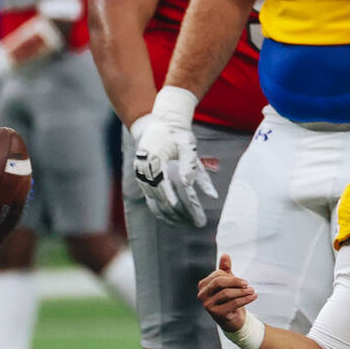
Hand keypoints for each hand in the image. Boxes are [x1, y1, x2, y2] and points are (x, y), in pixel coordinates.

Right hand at [132, 88, 217, 226]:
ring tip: (186, 223)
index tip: (193, 216)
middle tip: (197, 222)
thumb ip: (193, 168)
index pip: (167, 188)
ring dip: (170, 214)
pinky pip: (149, 199)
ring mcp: (141, 175)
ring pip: (155, 202)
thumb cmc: (176, 135)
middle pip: (162, 199)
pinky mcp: (142, 179)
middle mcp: (144, 170)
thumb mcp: (188, 147)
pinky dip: (159, 210)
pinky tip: (171, 219)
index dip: (181, 204)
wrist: (157, 125)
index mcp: (155, 159)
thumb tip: (208, 192)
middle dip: (180, 213)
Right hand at [197, 253, 256, 331]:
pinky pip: (233, 303)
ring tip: (253, 291)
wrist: (233, 319)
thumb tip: (225, 255)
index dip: (232, 277)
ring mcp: (208, 306)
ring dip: (243, 292)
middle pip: (219, 282)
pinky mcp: (216, 314)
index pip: (217, 275)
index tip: (244, 282)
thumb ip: (225, 269)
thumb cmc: (229, 299)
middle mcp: (202, 295)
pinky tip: (253, 297)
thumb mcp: (228, 282)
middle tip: (248, 284)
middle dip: (236, 282)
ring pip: (227, 293)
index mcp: (203, 285)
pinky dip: (245, 299)